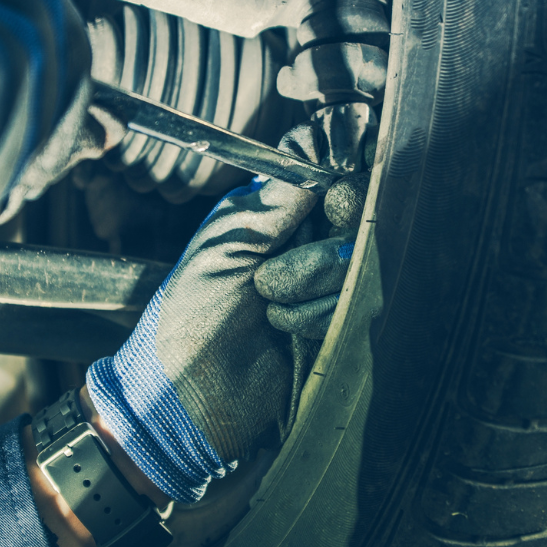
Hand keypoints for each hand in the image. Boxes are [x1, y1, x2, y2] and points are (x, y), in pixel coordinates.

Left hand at [84, 124, 357, 501]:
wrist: (189, 397)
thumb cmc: (189, 316)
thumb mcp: (227, 243)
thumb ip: (277, 199)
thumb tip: (315, 150)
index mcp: (274, 213)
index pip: (330, 177)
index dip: (341, 182)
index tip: (334, 197)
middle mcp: (305, 242)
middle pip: (355, 216)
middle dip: (315, 251)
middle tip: (269, 277)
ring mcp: (324, 285)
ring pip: (357, 262)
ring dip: (308, 287)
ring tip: (268, 309)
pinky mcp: (337, 325)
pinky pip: (354, 303)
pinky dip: (316, 317)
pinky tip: (284, 331)